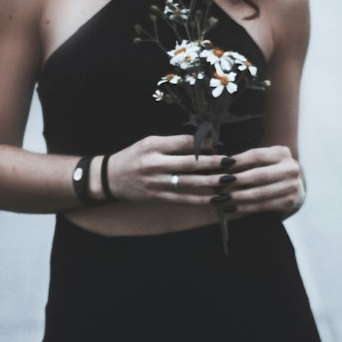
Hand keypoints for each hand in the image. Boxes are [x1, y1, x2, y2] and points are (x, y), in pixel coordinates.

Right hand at [106, 134, 239, 205]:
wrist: (110, 178)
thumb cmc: (133, 157)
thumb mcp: (149, 143)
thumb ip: (172, 143)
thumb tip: (202, 143)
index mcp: (153, 146)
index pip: (183, 143)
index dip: (204, 143)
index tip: (220, 144)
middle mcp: (154, 164)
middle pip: (189, 163)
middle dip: (214, 163)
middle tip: (232, 161)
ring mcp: (156, 183)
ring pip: (189, 182)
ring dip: (212, 182)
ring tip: (230, 179)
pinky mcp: (158, 197)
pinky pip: (183, 199)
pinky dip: (201, 199)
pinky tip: (216, 198)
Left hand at [197, 143, 303, 216]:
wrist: (292, 188)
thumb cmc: (268, 171)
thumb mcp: (262, 161)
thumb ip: (245, 161)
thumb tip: (221, 164)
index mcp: (282, 153)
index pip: (257, 155)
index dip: (238, 160)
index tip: (222, 165)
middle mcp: (291, 168)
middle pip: (259, 175)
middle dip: (237, 180)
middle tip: (219, 183)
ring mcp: (292, 186)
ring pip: (260, 193)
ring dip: (238, 196)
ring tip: (222, 198)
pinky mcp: (289, 202)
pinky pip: (263, 206)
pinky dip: (245, 207)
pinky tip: (231, 207)